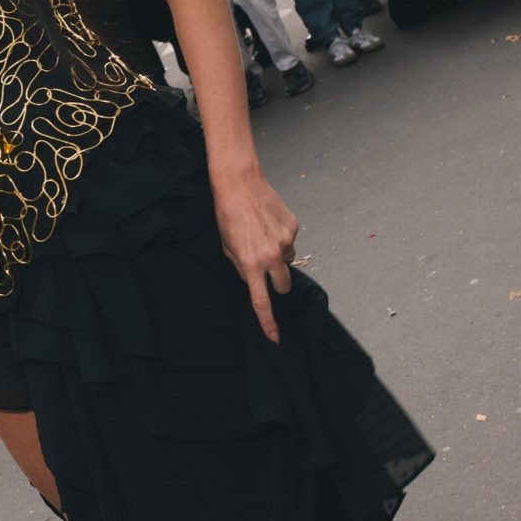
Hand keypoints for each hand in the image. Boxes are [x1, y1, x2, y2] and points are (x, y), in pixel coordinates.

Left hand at [213, 166, 300, 344]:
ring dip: (278, 256)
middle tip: (266, 269)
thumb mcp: (227, 247)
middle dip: (278, 283)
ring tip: (262, 235)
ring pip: (288, 260)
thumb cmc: (227, 215)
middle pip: (284, 285)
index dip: (269, 322)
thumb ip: (242, 268)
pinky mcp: (293, 227)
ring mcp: (285, 241)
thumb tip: (254, 278)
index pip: (261, 302)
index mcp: (250, 265)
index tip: (276, 337)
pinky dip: (281, 237)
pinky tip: (268, 222)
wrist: (240, 184)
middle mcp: (271, 256)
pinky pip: (290, 241)